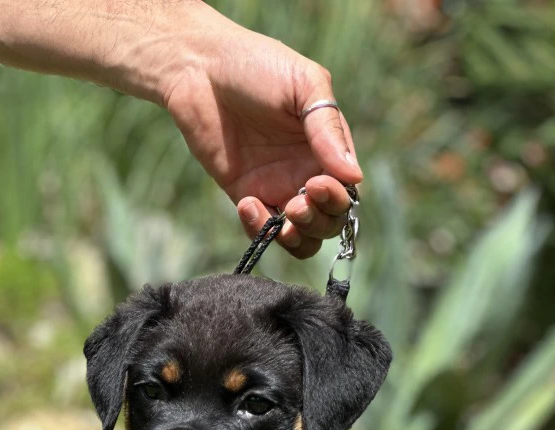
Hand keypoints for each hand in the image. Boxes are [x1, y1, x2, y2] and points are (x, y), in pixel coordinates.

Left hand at [164, 20, 362, 258]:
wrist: (200, 69)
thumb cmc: (257, 65)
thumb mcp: (303, 85)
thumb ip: (328, 129)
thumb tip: (354, 176)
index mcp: (328, 147)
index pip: (346, 191)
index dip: (336, 198)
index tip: (316, 184)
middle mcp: (307, 172)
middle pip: (328, 221)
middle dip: (319, 222)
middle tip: (296, 207)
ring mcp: (277, 187)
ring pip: (301, 236)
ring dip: (297, 237)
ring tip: (282, 217)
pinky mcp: (247, 197)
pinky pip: (263, 231)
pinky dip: (260, 229)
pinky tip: (247, 204)